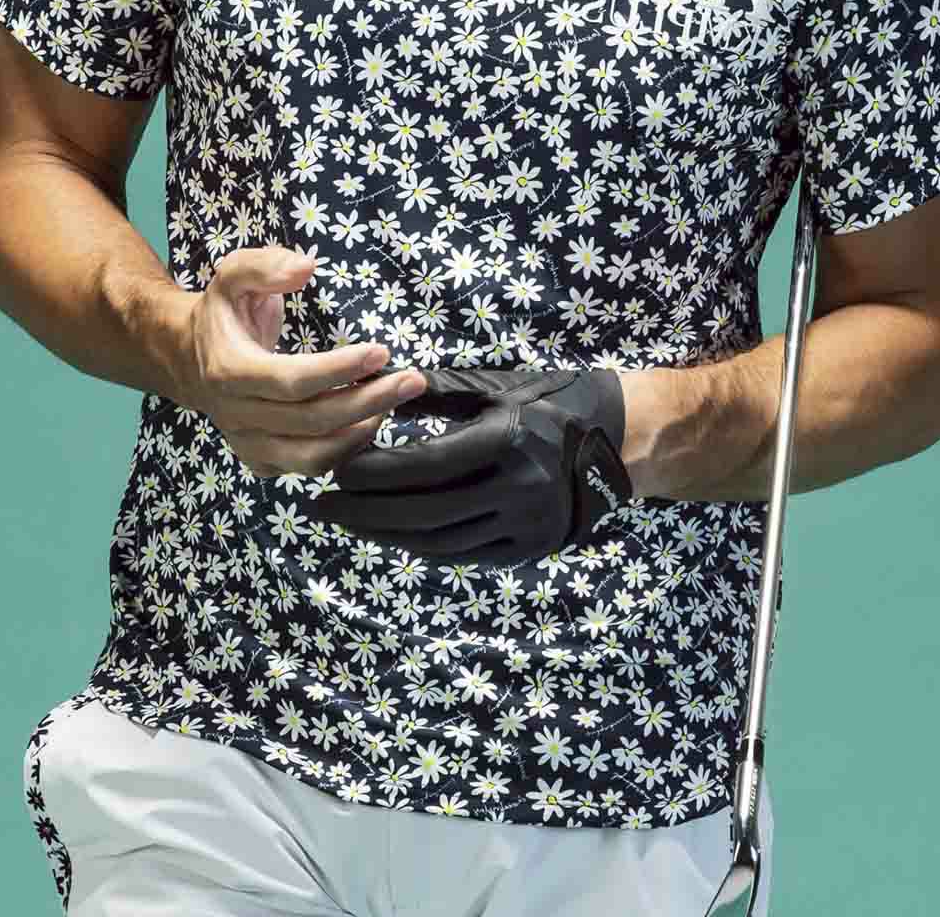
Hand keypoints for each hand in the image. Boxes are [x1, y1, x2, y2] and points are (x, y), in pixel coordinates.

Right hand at [173, 246, 426, 478]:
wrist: (185, 358)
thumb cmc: (221, 314)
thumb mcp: (232, 274)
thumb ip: (266, 265)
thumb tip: (306, 268)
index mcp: (230, 370)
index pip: (292, 381)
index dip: (339, 370)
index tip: (381, 352)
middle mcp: (237, 415)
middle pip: (312, 421)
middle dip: (369, 401)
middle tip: (411, 380)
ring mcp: (248, 443)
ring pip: (312, 457)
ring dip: (361, 433)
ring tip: (392, 402)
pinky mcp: (260, 460)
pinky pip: (307, 467)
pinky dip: (343, 451)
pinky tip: (367, 421)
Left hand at [313, 366, 633, 567]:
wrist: (619, 440)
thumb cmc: (552, 401)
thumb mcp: (499, 385)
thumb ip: (441, 392)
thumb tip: (382, 388)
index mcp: (506, 441)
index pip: (424, 465)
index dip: (374, 472)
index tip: (335, 470)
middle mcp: (516, 490)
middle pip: (424, 512)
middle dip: (365, 512)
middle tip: (321, 506)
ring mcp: (525, 526)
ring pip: (440, 542)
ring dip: (387, 535)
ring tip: (349, 522)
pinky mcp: (529, 549)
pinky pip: (464, 555)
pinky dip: (423, 546)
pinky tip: (393, 535)